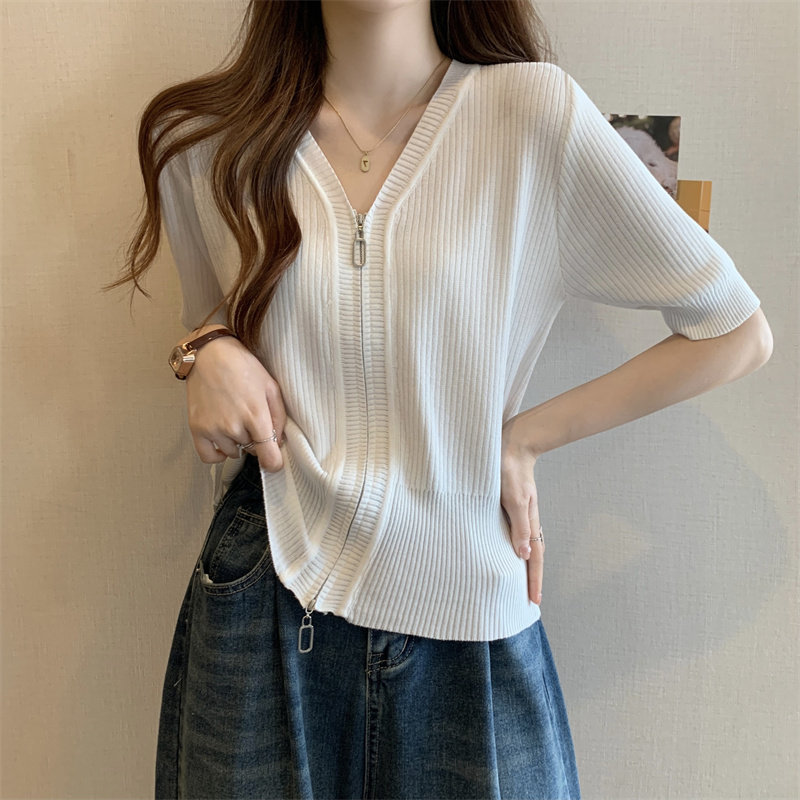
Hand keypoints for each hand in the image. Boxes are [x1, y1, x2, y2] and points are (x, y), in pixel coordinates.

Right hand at [183, 331, 286, 472]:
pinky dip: (218, 453)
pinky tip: (223, 441)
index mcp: (256, 415)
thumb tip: (278, 441)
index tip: (274, 461)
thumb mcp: (271, 387)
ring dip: (237, 442)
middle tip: (250, 418)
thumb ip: (279, 417)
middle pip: (251, 451)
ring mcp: (213, 428)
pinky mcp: (197, 428)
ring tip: (234, 419)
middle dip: (255, 440)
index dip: (274, 462)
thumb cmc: (243, 367)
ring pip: (233, 452)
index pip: (268, 456)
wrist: (210, 354)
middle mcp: (233, 425)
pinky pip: (209, 456)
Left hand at [500, 421, 543, 604]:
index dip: (534, 579)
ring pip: (525, 545)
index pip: (535, 556)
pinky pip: (516, 533)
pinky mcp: (511, 506)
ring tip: (520, 583)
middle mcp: (527, 519)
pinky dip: (515, 548)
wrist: (510, 444)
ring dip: (524, 565)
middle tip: (530, 600)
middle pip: (533, 555)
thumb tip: (524, 555)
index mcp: (530, 520)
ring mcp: (520, 513)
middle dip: (532, 578)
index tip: (535, 601)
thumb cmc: (509, 469)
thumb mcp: (513, 498)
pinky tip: (507, 552)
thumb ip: (519, 525)